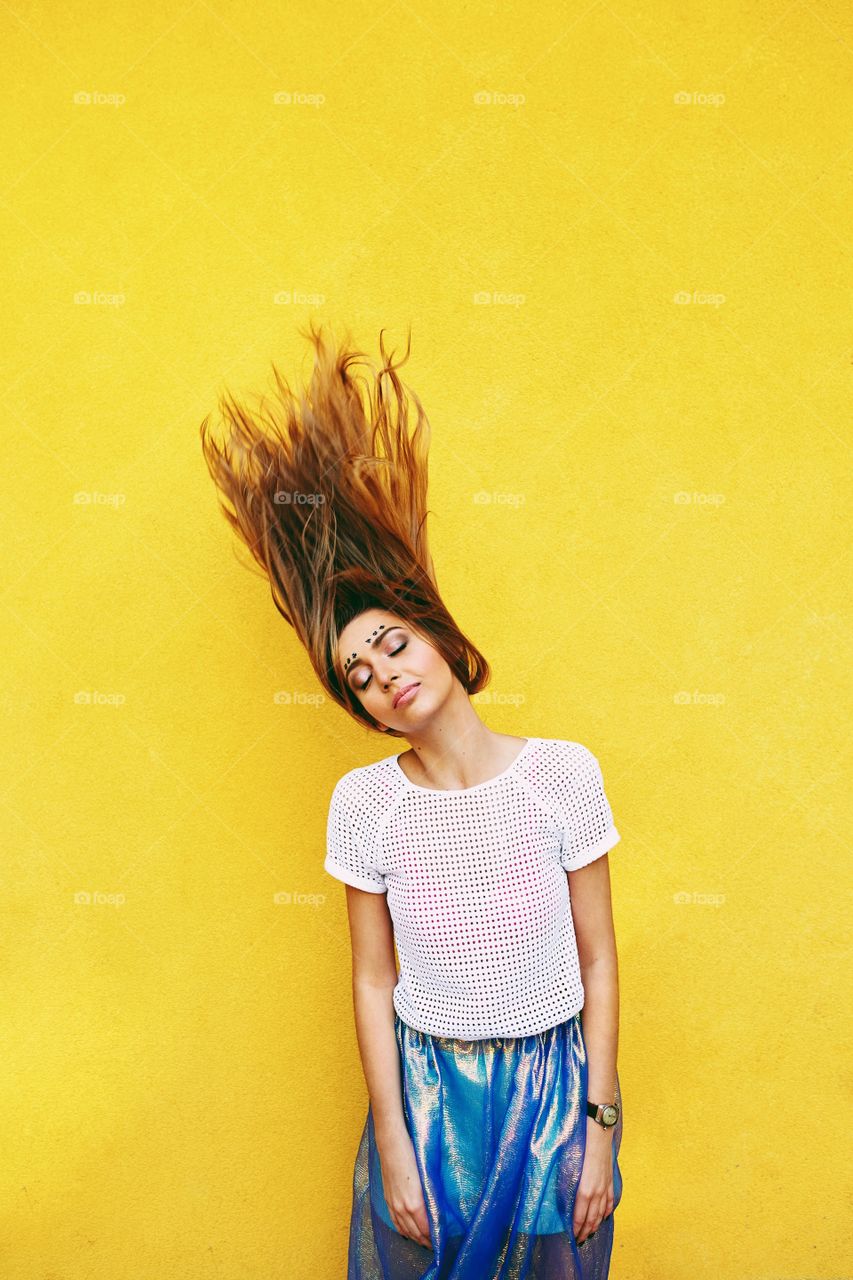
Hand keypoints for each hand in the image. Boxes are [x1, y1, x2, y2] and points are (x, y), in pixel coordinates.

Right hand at [376, 1129, 432, 1249]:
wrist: (391, 1144)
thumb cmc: (412, 1155)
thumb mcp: (426, 1177)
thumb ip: (431, 1196)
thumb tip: (438, 1210)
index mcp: (415, 1203)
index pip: (426, 1229)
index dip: (435, 1237)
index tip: (443, 1242)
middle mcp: (403, 1208)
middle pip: (416, 1233)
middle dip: (427, 1241)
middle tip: (437, 1246)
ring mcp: (393, 1204)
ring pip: (405, 1230)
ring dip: (416, 1238)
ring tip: (425, 1243)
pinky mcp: (388, 1199)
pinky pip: (395, 1222)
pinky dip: (403, 1231)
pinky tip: (408, 1234)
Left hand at [573, 1119, 614, 1245]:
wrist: (597, 1129)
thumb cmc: (579, 1144)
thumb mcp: (567, 1164)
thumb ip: (565, 1182)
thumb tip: (558, 1196)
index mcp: (584, 1189)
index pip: (579, 1217)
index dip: (575, 1229)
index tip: (571, 1238)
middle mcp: (596, 1191)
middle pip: (591, 1218)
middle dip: (585, 1232)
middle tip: (579, 1241)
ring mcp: (605, 1185)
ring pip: (601, 1212)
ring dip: (595, 1225)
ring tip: (590, 1234)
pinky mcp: (610, 1179)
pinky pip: (609, 1200)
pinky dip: (606, 1211)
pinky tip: (604, 1217)